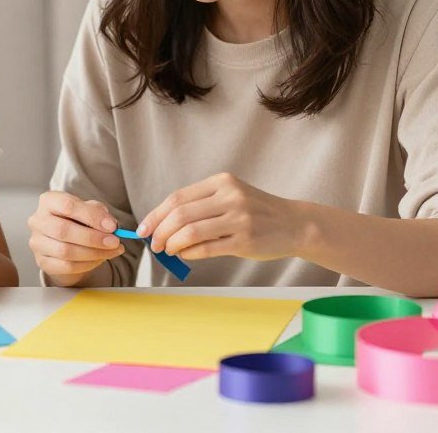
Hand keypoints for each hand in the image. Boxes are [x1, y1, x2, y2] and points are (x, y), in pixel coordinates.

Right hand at [28, 191, 123, 281]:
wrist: (66, 241)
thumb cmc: (76, 221)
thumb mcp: (89, 209)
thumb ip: (99, 213)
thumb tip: (110, 225)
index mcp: (48, 201)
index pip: (67, 205)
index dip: (91, 216)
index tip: (111, 226)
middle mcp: (38, 220)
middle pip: (64, 230)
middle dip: (93, 238)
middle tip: (114, 241)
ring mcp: (37, 243)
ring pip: (65, 251)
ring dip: (93, 253)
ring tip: (111, 251)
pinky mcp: (42, 262)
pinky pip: (66, 266)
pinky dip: (87, 264)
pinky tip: (99, 259)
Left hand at [138, 172, 305, 260]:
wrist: (294, 223)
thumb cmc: (256, 212)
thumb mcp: (230, 196)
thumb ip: (200, 206)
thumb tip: (163, 225)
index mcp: (222, 182)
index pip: (178, 198)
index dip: (156, 215)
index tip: (144, 229)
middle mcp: (230, 196)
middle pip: (181, 214)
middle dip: (161, 231)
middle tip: (154, 244)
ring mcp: (239, 218)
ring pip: (191, 231)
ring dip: (173, 243)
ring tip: (168, 250)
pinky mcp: (245, 240)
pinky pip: (208, 248)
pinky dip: (190, 253)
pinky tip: (185, 255)